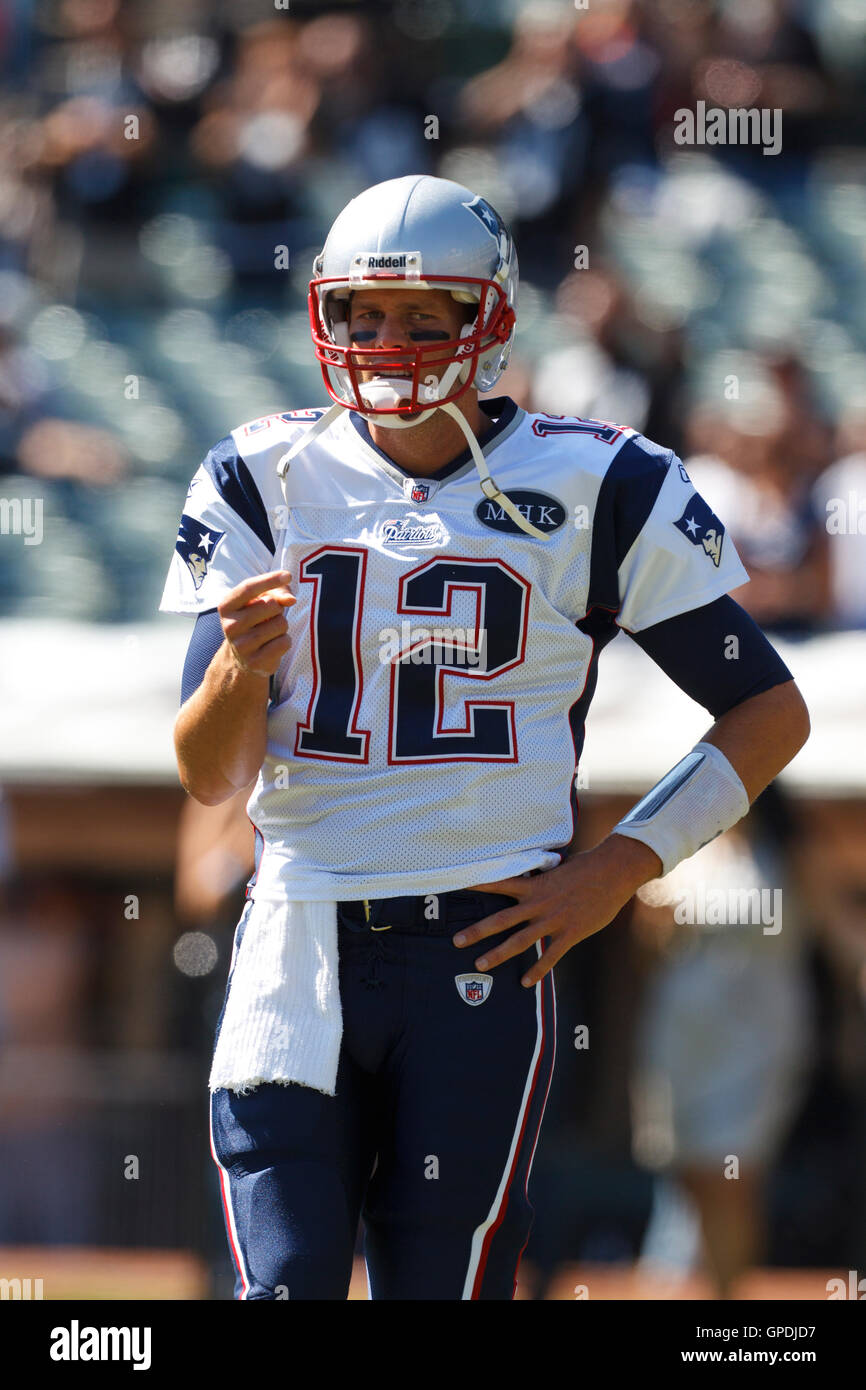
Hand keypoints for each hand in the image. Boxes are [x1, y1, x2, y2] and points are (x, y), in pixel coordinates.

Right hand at [218, 571, 295, 677]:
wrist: (243, 658)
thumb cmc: (255, 621)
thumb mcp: (260, 601)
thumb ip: (277, 592)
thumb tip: (290, 600)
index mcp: (226, 606)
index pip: (248, 588)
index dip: (270, 580)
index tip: (288, 575)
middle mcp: (230, 626)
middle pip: (271, 605)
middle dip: (278, 608)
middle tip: (269, 617)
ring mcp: (241, 646)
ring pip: (281, 624)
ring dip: (282, 625)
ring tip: (270, 632)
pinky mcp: (255, 662)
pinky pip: (285, 642)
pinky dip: (285, 641)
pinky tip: (273, 645)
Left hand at [454, 834, 662, 985]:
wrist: (613, 872)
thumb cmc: (587, 867)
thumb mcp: (558, 869)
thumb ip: (542, 878)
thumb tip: (532, 875)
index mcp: (535, 885)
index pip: (500, 884)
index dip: (478, 885)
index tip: (457, 886)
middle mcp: (539, 903)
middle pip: (501, 920)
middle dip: (477, 931)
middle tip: (457, 941)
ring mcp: (554, 920)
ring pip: (520, 941)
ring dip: (498, 954)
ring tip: (480, 964)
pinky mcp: (570, 934)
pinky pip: (550, 956)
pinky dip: (538, 971)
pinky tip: (526, 983)